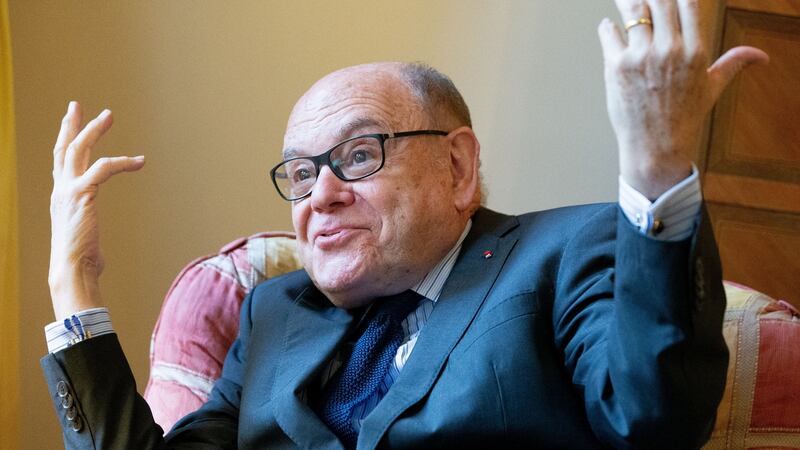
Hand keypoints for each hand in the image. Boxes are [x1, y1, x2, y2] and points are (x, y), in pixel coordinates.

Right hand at [49, 102, 144, 320]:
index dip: (65, 139)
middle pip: (64, 148)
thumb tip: (93, 241)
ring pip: (79, 150)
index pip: (60, 161)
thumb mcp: (84, 235)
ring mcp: (68, 191)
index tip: (70, 121)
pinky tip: (140, 161)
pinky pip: (104, 168)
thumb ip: (86, 227)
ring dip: (94, 130)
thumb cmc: (82, 259)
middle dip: (72, 125)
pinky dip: (123, 162)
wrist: (73, 269)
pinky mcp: (82, 194)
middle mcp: (60, 189)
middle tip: (79, 105)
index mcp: (61, 196)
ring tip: (109, 115)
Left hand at [598, 0, 768, 199]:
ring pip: (632, 11)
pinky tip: (609, 27)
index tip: (669, 0)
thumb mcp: (711, 88)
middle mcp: (669, 50)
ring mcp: (641, 57)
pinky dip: (607, 27)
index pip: (688, 4)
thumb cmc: (683, 118)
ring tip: (622, 0)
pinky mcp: (616, 66)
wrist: (655, 147)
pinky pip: (609, 32)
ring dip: (625, 2)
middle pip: (659, 2)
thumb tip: (760, 56)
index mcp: (694, 51)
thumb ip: (733, 63)